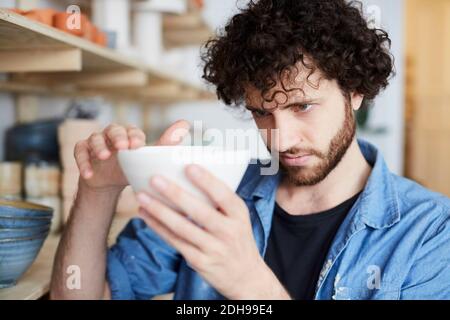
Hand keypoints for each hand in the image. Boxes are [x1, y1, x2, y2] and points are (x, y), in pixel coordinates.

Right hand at [74, 120, 189, 192]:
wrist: (109, 182)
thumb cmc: (131, 166)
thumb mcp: (147, 158)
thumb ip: (165, 144)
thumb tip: (185, 124)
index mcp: (129, 134)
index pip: (132, 131)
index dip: (134, 136)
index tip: (138, 146)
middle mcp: (112, 134)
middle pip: (113, 129)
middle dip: (117, 137)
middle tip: (122, 147)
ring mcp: (95, 142)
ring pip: (94, 138)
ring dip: (98, 146)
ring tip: (104, 156)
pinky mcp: (83, 151)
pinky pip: (79, 152)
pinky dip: (83, 162)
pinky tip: (88, 174)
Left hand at [136, 164, 290, 298]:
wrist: (245, 276)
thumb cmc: (237, 239)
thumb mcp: (238, 218)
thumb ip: (220, 201)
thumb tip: (189, 176)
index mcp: (239, 214)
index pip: (224, 195)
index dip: (206, 181)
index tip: (188, 167)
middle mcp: (228, 231)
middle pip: (199, 211)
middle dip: (175, 194)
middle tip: (155, 179)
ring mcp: (213, 248)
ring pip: (182, 227)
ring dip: (159, 211)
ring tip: (142, 196)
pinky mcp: (199, 261)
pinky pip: (175, 241)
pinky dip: (158, 227)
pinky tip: (146, 215)